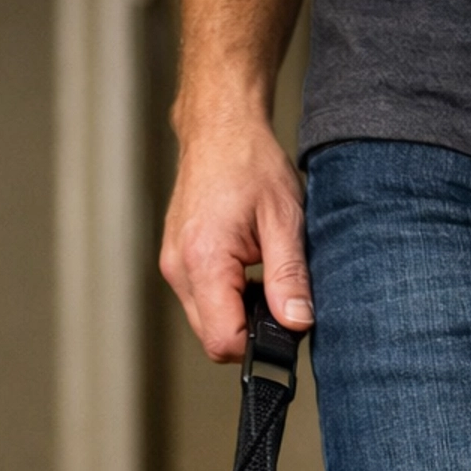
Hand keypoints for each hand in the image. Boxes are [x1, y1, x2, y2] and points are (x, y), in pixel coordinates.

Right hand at [160, 110, 313, 362]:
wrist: (220, 127)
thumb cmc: (250, 161)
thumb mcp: (284, 219)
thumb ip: (290, 277)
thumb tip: (297, 323)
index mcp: (204, 259)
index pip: (223, 340)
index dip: (257, 344)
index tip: (284, 324)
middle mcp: (179, 269)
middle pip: (212, 339)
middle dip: (249, 331)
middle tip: (278, 296)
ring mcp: (172, 267)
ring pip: (206, 324)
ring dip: (238, 315)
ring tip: (261, 277)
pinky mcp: (175, 264)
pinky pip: (200, 303)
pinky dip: (226, 299)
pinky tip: (245, 271)